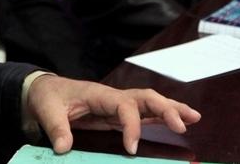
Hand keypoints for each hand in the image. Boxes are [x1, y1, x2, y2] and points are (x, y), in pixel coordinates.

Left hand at [27, 76, 200, 154]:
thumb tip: (63, 148)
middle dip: (165, 109)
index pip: (124, 105)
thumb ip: (56, 128)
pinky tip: (180, 123)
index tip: (131, 148)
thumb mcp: (47, 110)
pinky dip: (163, 116)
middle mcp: (113, 97)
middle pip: (145, 97)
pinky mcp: (118, 112)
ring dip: (172, 109)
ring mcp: (117, 104)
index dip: (131, 126)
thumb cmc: (47, 97)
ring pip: (150, 102)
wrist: (44, 90)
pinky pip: (144, 113)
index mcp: (98, 94)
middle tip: (183, 125)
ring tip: (195, 118)